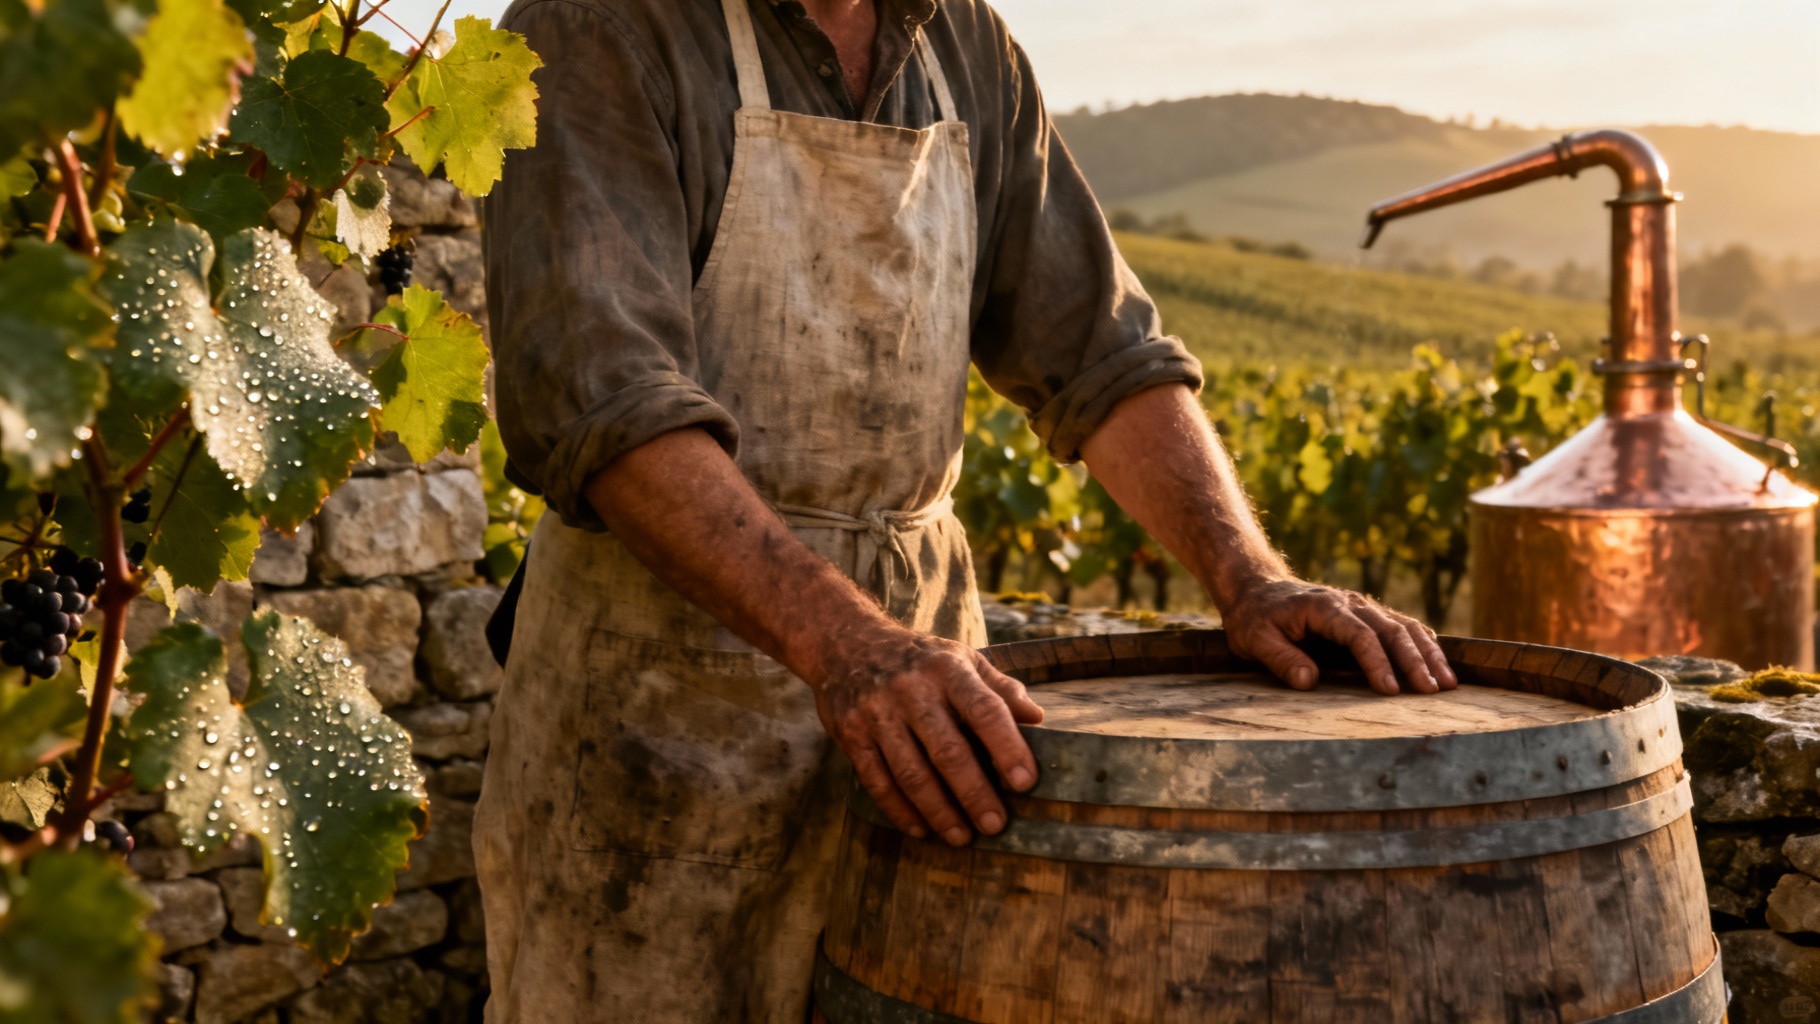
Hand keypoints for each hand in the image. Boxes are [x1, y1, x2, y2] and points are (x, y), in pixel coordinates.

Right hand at [810, 627, 1043, 845]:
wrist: (845, 643)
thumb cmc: (920, 659)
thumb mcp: (962, 658)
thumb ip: (1000, 688)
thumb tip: (1037, 718)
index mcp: (947, 669)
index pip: (984, 710)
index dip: (1007, 748)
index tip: (1026, 782)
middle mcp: (911, 689)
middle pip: (947, 750)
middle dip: (974, 793)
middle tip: (995, 825)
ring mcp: (877, 713)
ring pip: (911, 773)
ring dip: (939, 811)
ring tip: (961, 836)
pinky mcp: (851, 734)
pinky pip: (877, 781)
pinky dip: (900, 811)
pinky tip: (921, 830)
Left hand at [1222, 576, 1456, 695]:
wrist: (1256, 589)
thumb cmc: (1255, 618)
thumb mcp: (1255, 639)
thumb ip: (1281, 659)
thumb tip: (1310, 681)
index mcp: (1324, 607)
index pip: (1359, 635)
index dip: (1377, 663)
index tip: (1391, 691)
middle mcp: (1350, 603)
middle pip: (1392, 630)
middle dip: (1415, 661)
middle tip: (1432, 691)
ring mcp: (1361, 606)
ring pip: (1404, 626)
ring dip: (1428, 654)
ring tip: (1448, 683)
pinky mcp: (1367, 615)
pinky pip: (1402, 626)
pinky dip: (1423, 644)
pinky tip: (1439, 664)